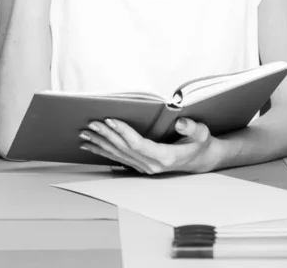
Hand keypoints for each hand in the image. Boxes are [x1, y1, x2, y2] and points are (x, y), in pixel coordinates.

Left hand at [79, 118, 224, 173]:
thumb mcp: (202, 133)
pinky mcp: (140, 166)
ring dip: (100, 143)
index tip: (110, 119)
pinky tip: (91, 145)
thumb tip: (180, 123)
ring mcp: (144, 168)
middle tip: (91, 123)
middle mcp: (151, 165)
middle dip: (106, 135)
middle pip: (123, 149)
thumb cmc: (200, 143)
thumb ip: (192, 128)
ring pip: (118, 155)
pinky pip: (118, 158)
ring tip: (85, 133)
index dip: (123, 131)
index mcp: (164, 157)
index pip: (138, 144)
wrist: (200, 160)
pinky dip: (103, 151)